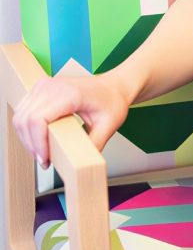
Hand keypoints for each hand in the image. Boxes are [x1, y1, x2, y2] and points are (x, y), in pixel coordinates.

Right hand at [12, 72, 131, 169]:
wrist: (115, 85)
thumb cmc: (112, 101)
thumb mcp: (109, 126)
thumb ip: (94, 145)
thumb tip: (81, 164)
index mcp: (70, 93)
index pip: (38, 119)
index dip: (37, 144)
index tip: (46, 160)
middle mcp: (54, 86)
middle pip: (26, 120)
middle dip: (31, 145)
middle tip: (45, 160)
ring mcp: (46, 85)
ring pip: (21, 116)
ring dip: (27, 138)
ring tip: (42, 151)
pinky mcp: (41, 88)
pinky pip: (23, 110)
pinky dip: (26, 128)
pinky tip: (38, 139)